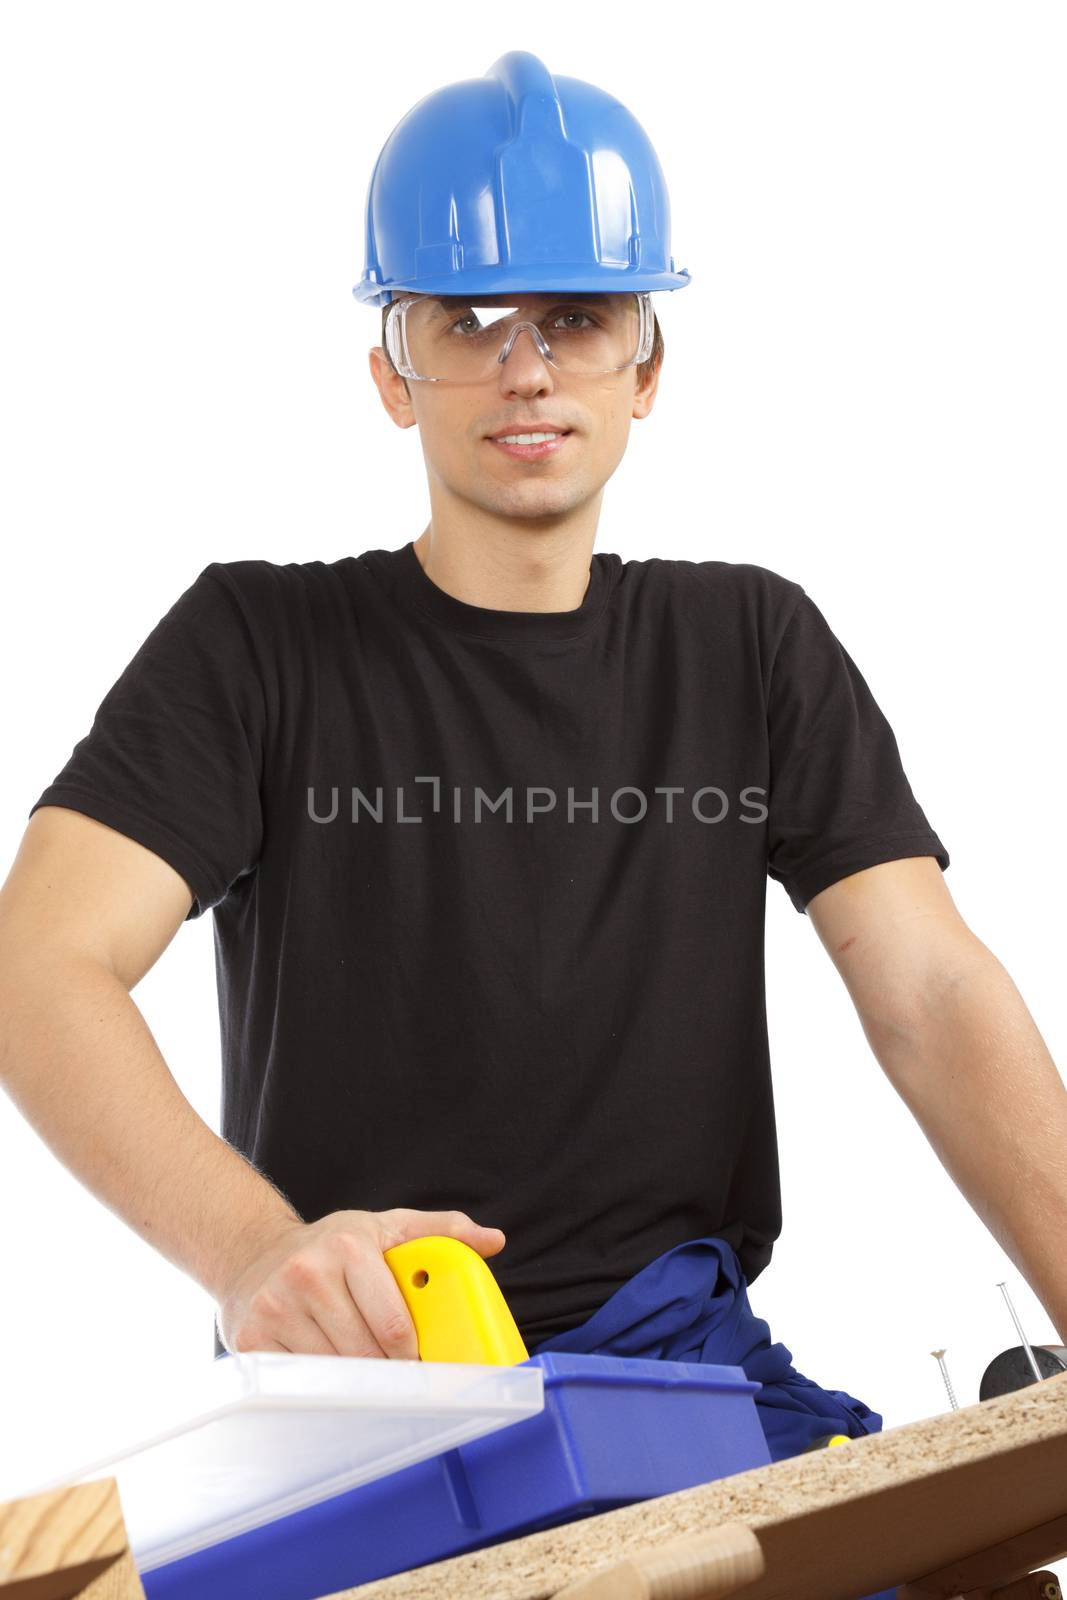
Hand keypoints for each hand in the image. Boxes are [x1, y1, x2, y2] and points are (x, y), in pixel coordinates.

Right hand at [216, 1206, 505, 1357]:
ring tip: (365, 1375)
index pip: (394, 1324)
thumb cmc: (331, 1245)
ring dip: (354, 1382)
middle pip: (365, 1354)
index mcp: (348, 1246)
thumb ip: (441, 1231)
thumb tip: (494, 1240)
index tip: (423, 1367)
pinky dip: (319, 1386)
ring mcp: (276, 1308)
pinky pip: (299, 1381)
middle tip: (399, 1379)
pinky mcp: (252, 1339)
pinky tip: (327, 1375)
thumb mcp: (385, 1226)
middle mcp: (308, 1273)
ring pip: (334, 1372)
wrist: (254, 1254)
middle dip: (387, 1374)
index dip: (413, 1355)